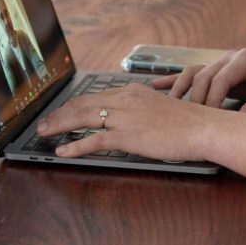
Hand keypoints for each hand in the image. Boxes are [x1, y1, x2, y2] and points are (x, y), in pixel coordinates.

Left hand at [37, 84, 208, 160]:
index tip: (61, 111)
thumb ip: (141, 111)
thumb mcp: (160, 109)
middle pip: (83, 104)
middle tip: (43, 123)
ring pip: (83, 118)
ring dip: (59, 126)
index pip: (95, 96)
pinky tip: (62, 152)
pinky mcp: (128, 136)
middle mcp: (126, 99)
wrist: (203, 127)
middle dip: (59, 113)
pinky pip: (94, 141)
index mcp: (133, 92)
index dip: (73, 104)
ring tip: (43, 133)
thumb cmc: (188, 122)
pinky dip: (75, 146)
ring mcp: (126, 117)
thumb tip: (128, 121)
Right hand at [152, 48, 245, 115]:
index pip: (220, 79)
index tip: (207, 121)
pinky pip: (193, 73)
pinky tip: (156, 86)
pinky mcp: (218, 70)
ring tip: (166, 106)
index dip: (211, 100)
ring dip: (179, 88)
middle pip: (203, 76)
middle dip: (195, 99)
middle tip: (189, 122)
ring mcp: (222, 62)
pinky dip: (175, 80)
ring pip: (194, 73)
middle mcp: (231, 57)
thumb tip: (240, 119)